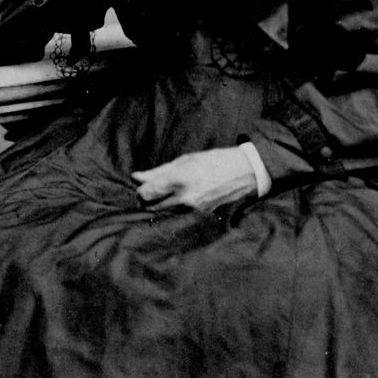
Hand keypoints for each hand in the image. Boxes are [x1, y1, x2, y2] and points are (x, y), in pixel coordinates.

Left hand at [132, 148, 257, 215]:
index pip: (145, 194)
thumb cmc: (212, 161)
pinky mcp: (198, 216)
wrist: (242, 174)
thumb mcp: (184, 161)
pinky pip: (176, 215)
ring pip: (163, 212)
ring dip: (160, 204)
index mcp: (178, 180)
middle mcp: (184, 198)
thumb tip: (135, 177)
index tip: (144, 184)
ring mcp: (192, 210)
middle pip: (151, 206)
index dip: (140, 190)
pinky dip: (173, 209)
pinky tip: (180, 198)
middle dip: (147, 199)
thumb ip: (158, 171)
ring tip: (168, 191)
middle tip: (153, 189)